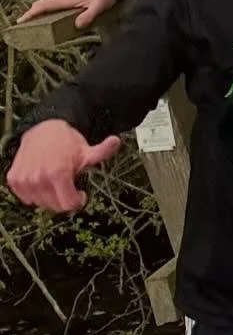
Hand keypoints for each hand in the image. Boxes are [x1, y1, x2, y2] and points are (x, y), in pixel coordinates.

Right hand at [7, 119, 121, 211]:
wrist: (42, 128)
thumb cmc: (66, 141)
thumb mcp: (87, 149)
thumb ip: (102, 151)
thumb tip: (117, 141)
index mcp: (58, 174)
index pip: (69, 204)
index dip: (78, 200)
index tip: (81, 193)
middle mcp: (38, 178)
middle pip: (55, 206)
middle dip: (64, 198)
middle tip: (67, 185)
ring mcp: (24, 180)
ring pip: (40, 203)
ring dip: (49, 196)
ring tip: (54, 180)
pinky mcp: (14, 179)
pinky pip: (26, 198)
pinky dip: (34, 193)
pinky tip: (41, 181)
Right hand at [19, 0, 115, 30]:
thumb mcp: (99, 6)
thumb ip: (89, 15)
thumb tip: (77, 25)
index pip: (45, 5)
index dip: (33, 12)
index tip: (22, 20)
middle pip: (42, 4)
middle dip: (30, 13)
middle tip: (22, 25)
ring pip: (46, 3)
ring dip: (36, 11)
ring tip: (29, 23)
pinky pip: (52, 3)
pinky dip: (44, 9)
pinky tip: (44, 17)